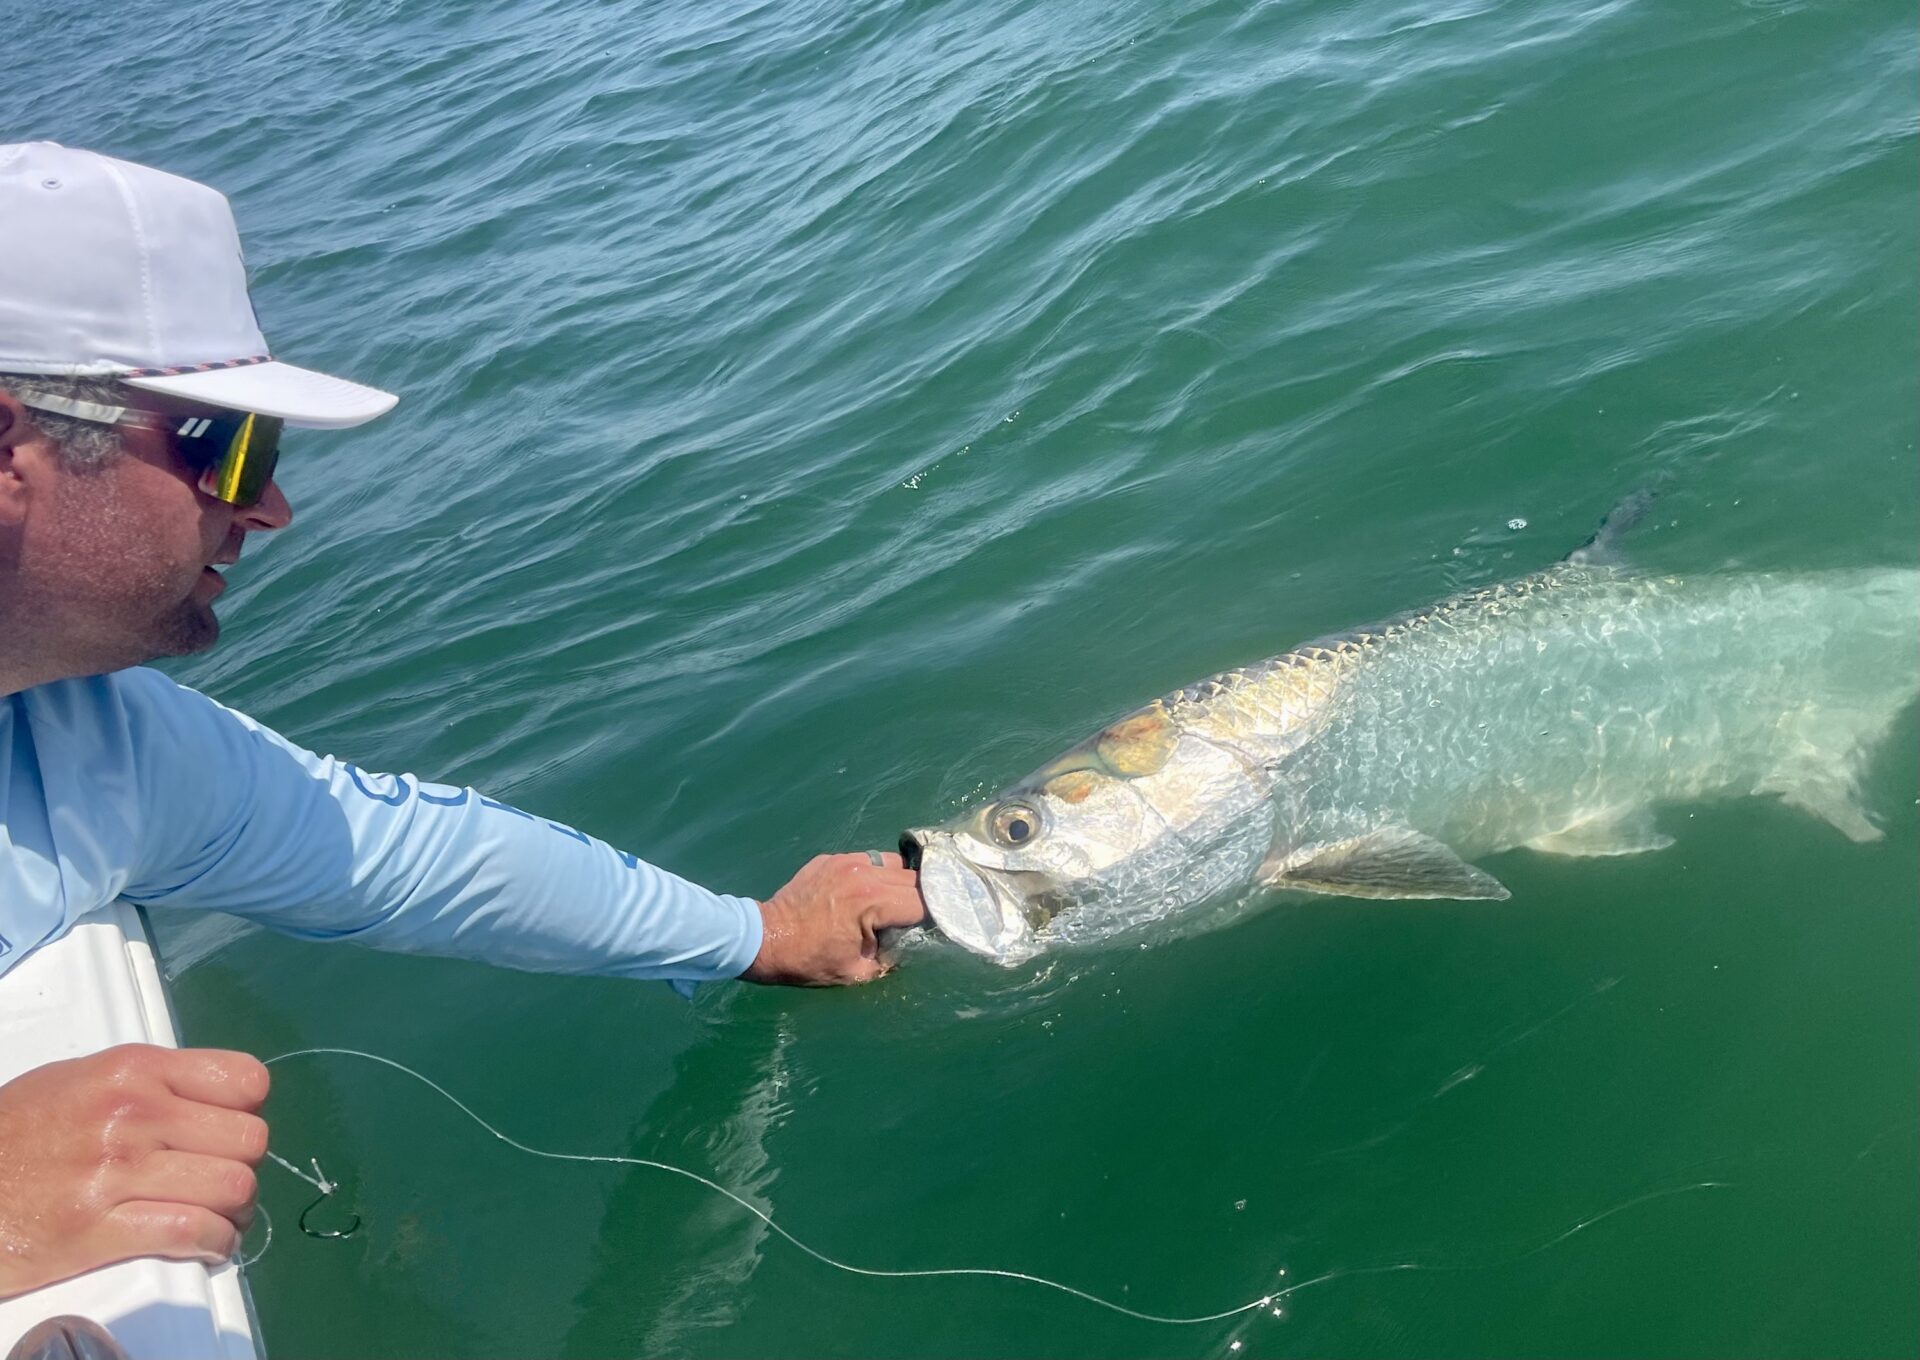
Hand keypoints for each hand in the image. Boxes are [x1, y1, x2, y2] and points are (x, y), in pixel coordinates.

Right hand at [0, 1044, 269, 1299]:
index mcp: (134, 1069)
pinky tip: (202, 1246)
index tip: (225, 1134)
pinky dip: (213, 1245)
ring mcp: (116, 1171)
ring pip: (233, 1186)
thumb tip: (212, 1102)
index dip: (246, 1113)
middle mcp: (134, 1113)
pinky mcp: (98, 1229)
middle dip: (243, 1167)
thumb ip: (150, 1085)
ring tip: (213, 1218)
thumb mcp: (81, 1081)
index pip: (246, 1081)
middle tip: (218, 1183)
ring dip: (234, 1212)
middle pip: (249, 1140)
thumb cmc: (16, 1133)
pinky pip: (193, 1233)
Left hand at [743, 852, 926, 985]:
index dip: (932, 917)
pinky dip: (872, 875)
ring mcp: (845, 861)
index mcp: (872, 902)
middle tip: (912, 918)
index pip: (922, 902)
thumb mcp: (857, 972)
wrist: (764, 939)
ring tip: (889, 902)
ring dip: (898, 882)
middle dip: (918, 898)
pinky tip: (862, 893)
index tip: (931, 929)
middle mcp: (863, 873)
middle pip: (913, 878)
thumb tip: (906, 943)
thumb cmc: (809, 960)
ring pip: (892, 862)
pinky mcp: (830, 858)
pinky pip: (865, 860)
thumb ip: (890, 957)